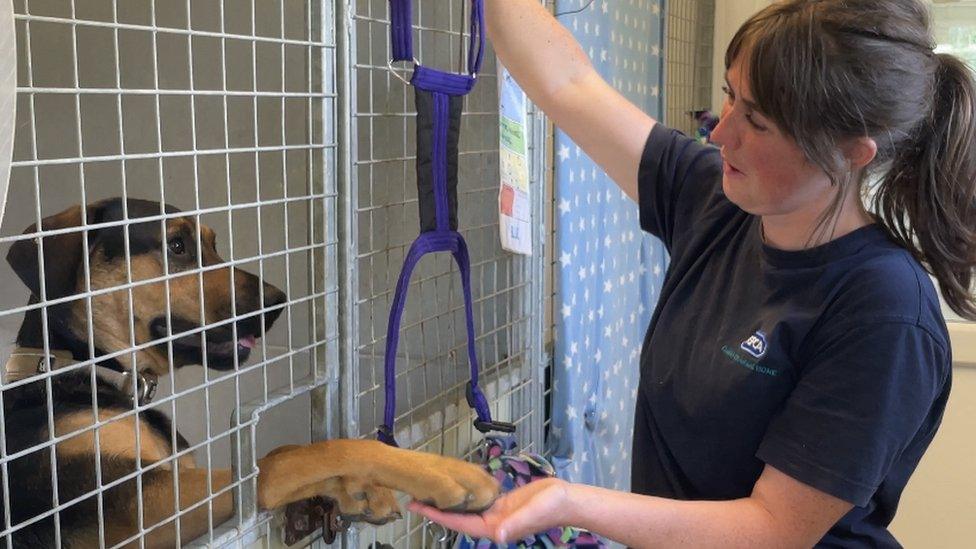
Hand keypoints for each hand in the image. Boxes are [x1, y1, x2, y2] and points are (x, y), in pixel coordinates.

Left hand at [407, 477, 571, 543]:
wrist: (567, 499)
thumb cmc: (551, 507)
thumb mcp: (532, 514)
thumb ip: (515, 525)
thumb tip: (497, 536)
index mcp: (495, 528)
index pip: (460, 523)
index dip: (438, 516)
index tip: (418, 507)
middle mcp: (492, 522)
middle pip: (458, 516)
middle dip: (437, 508)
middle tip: (414, 496)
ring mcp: (496, 512)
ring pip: (466, 507)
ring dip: (448, 500)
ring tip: (429, 490)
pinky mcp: (502, 503)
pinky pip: (478, 499)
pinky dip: (465, 493)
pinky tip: (455, 486)